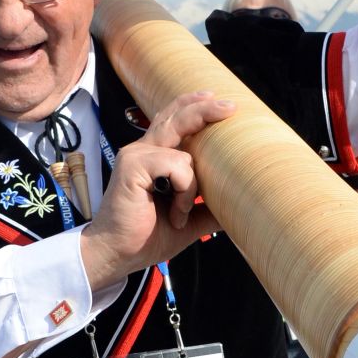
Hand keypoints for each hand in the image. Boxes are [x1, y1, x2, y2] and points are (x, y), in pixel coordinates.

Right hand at [80, 92, 230, 293]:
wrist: (116, 254)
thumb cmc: (145, 238)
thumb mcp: (188, 220)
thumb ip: (209, 208)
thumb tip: (241, 205)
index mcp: (152, 157)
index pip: (172, 120)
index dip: (193, 107)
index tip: (218, 102)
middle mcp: (142, 150)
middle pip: (176, 117)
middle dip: (204, 109)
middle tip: (231, 107)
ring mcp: (136, 156)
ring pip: (185, 153)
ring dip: (193, 187)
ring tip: (182, 213)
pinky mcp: (133, 167)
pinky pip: (177, 166)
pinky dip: (184, 192)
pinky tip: (176, 214)